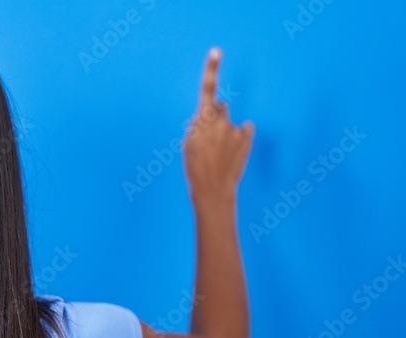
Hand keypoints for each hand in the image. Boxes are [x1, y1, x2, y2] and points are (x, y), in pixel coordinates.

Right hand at [182, 48, 254, 199]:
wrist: (212, 189)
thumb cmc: (195, 167)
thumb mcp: (188, 143)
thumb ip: (197, 125)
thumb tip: (206, 116)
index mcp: (203, 121)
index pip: (207, 89)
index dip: (211, 69)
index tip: (216, 51)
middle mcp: (221, 121)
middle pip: (221, 108)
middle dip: (216, 117)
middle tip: (209, 138)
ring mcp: (235, 129)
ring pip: (230, 122)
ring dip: (226, 131)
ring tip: (219, 153)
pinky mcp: (246, 138)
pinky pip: (244, 130)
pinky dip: (239, 137)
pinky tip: (232, 152)